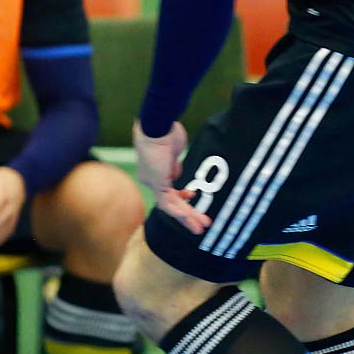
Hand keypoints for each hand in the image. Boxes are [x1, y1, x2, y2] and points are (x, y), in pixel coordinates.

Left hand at [133, 120, 208, 234]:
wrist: (158, 126)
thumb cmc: (164, 131)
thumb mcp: (172, 149)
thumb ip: (173, 162)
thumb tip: (175, 171)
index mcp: (154, 171)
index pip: (168, 190)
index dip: (181, 196)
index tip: (193, 194)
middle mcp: (150, 179)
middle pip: (170, 201)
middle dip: (187, 213)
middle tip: (200, 224)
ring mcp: (152, 182)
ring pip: (171, 206)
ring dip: (188, 217)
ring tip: (202, 227)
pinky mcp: (156, 184)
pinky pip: (168, 203)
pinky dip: (180, 211)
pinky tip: (191, 218)